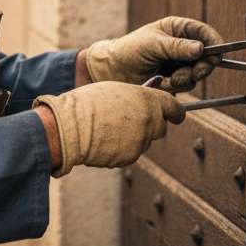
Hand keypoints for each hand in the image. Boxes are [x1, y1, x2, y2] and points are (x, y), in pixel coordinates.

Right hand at [33, 82, 185, 176]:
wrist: (69, 127)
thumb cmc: (88, 102)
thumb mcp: (115, 89)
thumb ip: (138, 94)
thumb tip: (154, 87)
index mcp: (148, 100)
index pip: (175, 109)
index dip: (174, 111)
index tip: (174, 114)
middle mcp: (149, 122)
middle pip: (161, 127)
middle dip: (151, 124)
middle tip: (131, 119)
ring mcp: (140, 142)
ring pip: (144, 141)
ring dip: (134, 136)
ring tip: (109, 127)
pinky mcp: (129, 158)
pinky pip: (130, 153)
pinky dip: (122, 148)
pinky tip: (105, 140)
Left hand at [83, 17, 222, 91]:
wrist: (114, 70)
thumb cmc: (130, 50)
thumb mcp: (153, 44)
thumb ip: (177, 47)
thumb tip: (201, 48)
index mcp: (178, 29)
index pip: (205, 33)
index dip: (215, 43)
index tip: (218, 55)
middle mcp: (183, 46)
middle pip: (207, 57)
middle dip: (201, 67)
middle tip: (191, 73)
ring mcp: (180, 63)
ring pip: (198, 74)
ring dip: (185, 78)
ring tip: (168, 77)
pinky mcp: (176, 79)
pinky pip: (186, 85)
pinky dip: (176, 86)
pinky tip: (162, 82)